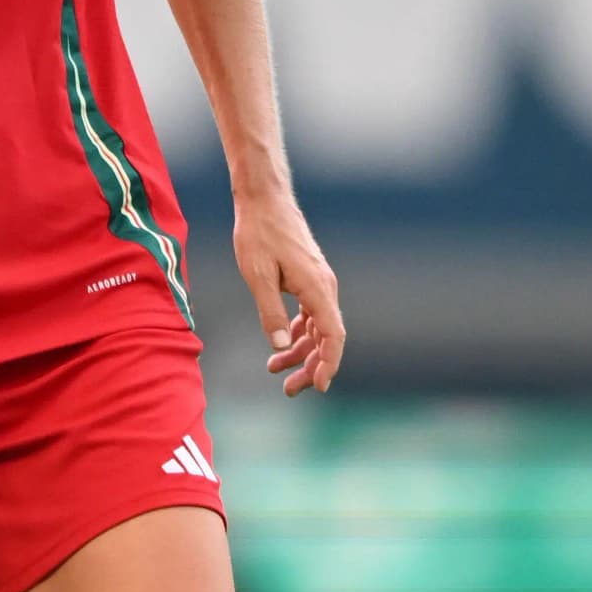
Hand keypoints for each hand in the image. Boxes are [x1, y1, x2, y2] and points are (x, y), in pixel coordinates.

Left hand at [231, 192, 345, 396]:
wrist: (264, 201)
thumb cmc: (259, 234)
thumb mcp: (257, 276)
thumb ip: (270, 313)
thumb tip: (280, 346)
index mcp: (317, 288)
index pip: (333, 336)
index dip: (329, 364)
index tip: (319, 387)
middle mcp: (324, 287)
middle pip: (327, 337)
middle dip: (311, 366)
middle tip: (290, 390)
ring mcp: (318, 283)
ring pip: (318, 328)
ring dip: (301, 352)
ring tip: (276, 370)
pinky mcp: (309, 279)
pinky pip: (310, 314)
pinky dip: (298, 332)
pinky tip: (281, 344)